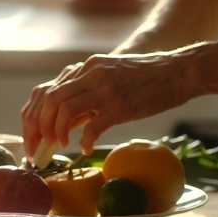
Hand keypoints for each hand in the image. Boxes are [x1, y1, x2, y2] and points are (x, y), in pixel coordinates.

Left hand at [21, 52, 194, 156]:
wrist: (179, 71)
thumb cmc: (146, 79)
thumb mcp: (111, 76)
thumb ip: (88, 92)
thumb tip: (66, 120)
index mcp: (87, 67)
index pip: (50, 91)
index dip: (38, 116)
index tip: (38, 135)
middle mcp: (92, 75)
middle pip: (51, 100)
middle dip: (41, 126)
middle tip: (43, 145)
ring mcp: (106, 90)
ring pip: (64, 110)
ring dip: (57, 132)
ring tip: (60, 145)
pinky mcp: (121, 106)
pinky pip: (93, 127)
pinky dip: (84, 141)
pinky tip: (85, 149)